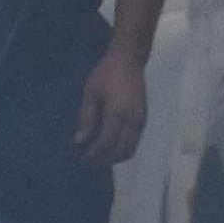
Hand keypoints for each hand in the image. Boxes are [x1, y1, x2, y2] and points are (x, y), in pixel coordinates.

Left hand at [75, 36, 149, 167]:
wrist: (129, 60)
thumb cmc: (106, 74)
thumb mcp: (90, 93)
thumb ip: (86, 118)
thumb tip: (80, 141)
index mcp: (117, 112)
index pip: (106, 142)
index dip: (94, 153)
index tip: (82, 157)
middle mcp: (132, 120)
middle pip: (120, 150)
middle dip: (105, 159)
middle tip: (90, 161)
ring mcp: (140, 121)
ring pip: (131, 149)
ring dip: (115, 157)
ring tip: (100, 157)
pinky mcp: (143, 119)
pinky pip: (135, 142)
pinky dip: (123, 149)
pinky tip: (111, 147)